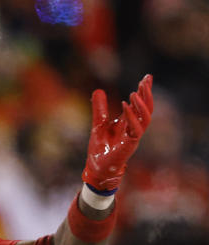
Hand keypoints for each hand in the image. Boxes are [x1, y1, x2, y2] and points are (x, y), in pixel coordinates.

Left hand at [82, 74, 153, 192]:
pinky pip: (135, 129)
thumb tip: (98, 90)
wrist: (97, 168)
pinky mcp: (129, 144)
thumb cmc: (101, 148)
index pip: (141, 105)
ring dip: (141, 105)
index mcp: (128, 123)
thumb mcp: (98, 123)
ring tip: (135, 92)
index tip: (147, 77)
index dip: (145, 91)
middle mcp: (134, 129)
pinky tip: (125, 105)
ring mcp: (134, 137)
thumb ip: (99, 109)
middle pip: (146, 109)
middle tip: (146, 80)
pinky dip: (131, 117)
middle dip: (147, 94)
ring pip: (145, 118)